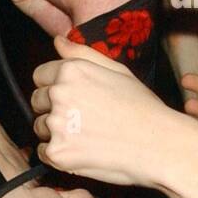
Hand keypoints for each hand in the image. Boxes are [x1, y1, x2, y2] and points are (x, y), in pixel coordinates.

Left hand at [31, 35, 182, 185]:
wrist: (159, 144)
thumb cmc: (143, 107)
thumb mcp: (117, 70)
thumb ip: (82, 54)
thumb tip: (57, 41)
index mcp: (71, 71)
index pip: (40, 76)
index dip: (56, 87)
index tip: (75, 99)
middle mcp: (59, 94)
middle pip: (37, 102)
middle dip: (54, 110)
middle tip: (85, 120)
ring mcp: (57, 124)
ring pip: (40, 128)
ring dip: (56, 133)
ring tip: (88, 136)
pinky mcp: (58, 152)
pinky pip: (43, 153)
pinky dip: (59, 155)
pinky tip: (84, 152)